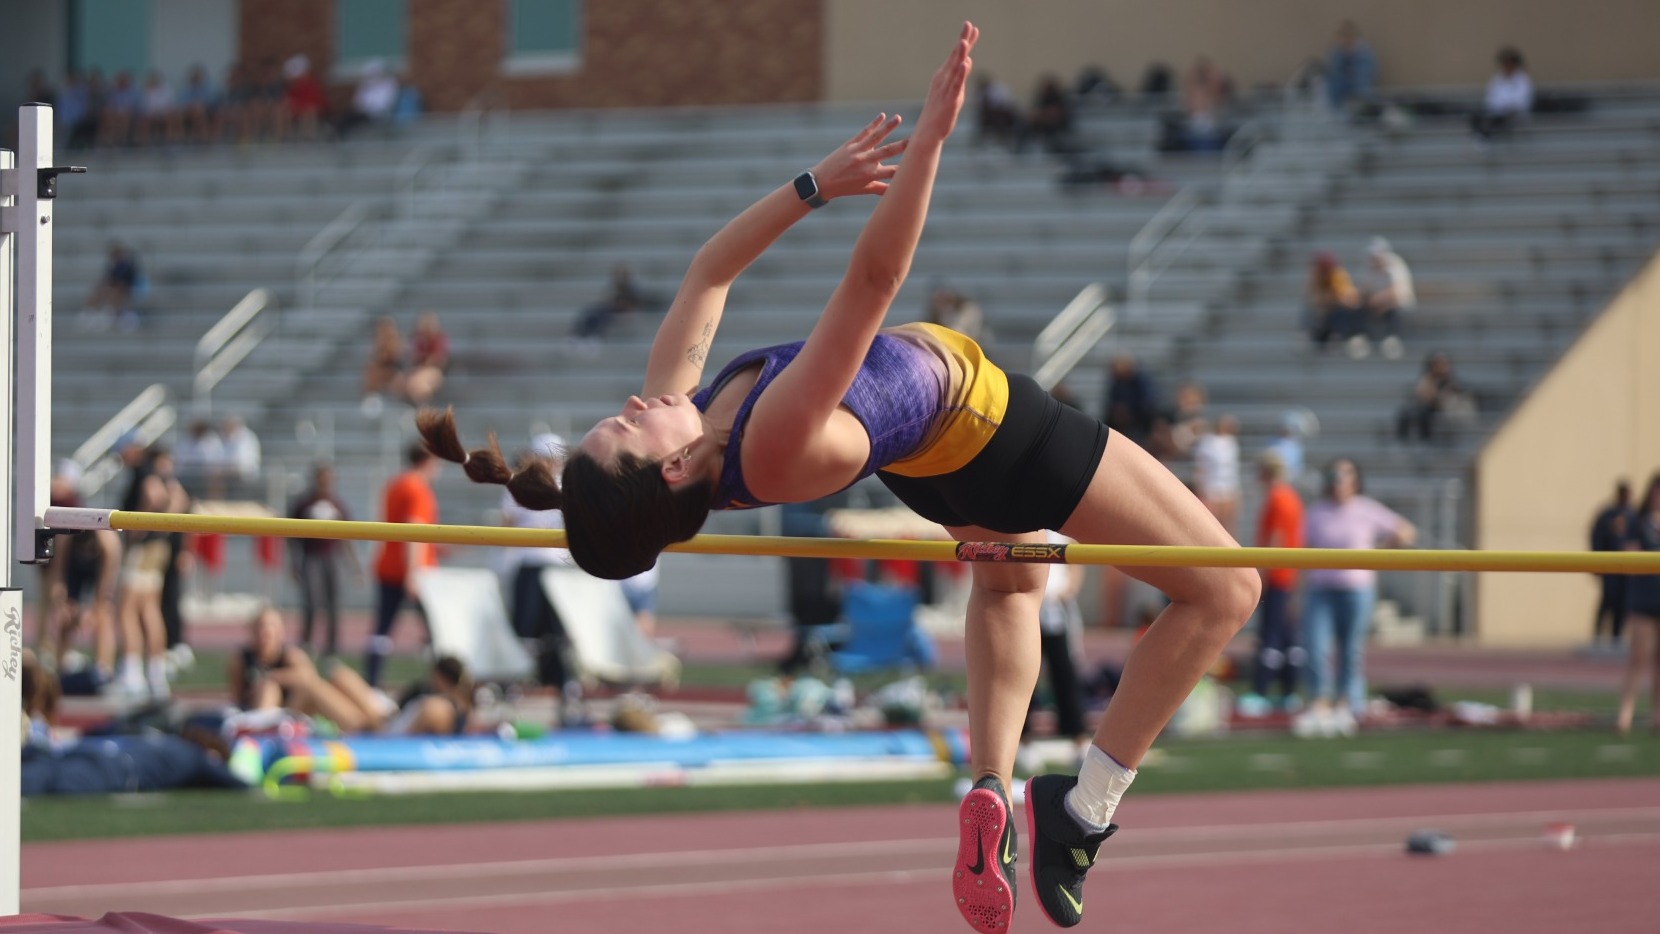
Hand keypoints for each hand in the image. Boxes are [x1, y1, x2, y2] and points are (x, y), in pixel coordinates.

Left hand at [809, 113, 907, 199]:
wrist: (822, 182)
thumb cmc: (844, 188)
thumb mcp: (864, 190)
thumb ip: (881, 188)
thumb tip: (897, 191)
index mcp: (870, 175)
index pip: (893, 171)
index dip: (906, 168)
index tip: (918, 162)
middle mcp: (865, 162)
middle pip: (888, 151)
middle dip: (903, 145)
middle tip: (916, 137)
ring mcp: (857, 151)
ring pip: (876, 137)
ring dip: (888, 127)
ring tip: (899, 118)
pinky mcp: (850, 144)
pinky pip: (864, 132)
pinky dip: (873, 124)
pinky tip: (882, 116)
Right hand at [913, 21, 978, 144]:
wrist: (928, 132)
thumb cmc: (940, 112)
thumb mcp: (954, 90)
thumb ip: (961, 75)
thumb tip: (968, 60)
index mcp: (944, 76)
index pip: (957, 55)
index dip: (965, 40)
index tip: (971, 26)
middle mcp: (944, 79)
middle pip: (956, 57)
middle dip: (963, 41)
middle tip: (968, 24)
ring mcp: (946, 89)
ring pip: (954, 69)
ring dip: (959, 55)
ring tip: (964, 41)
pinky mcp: (950, 100)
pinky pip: (956, 85)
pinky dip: (961, 74)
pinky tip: (966, 63)